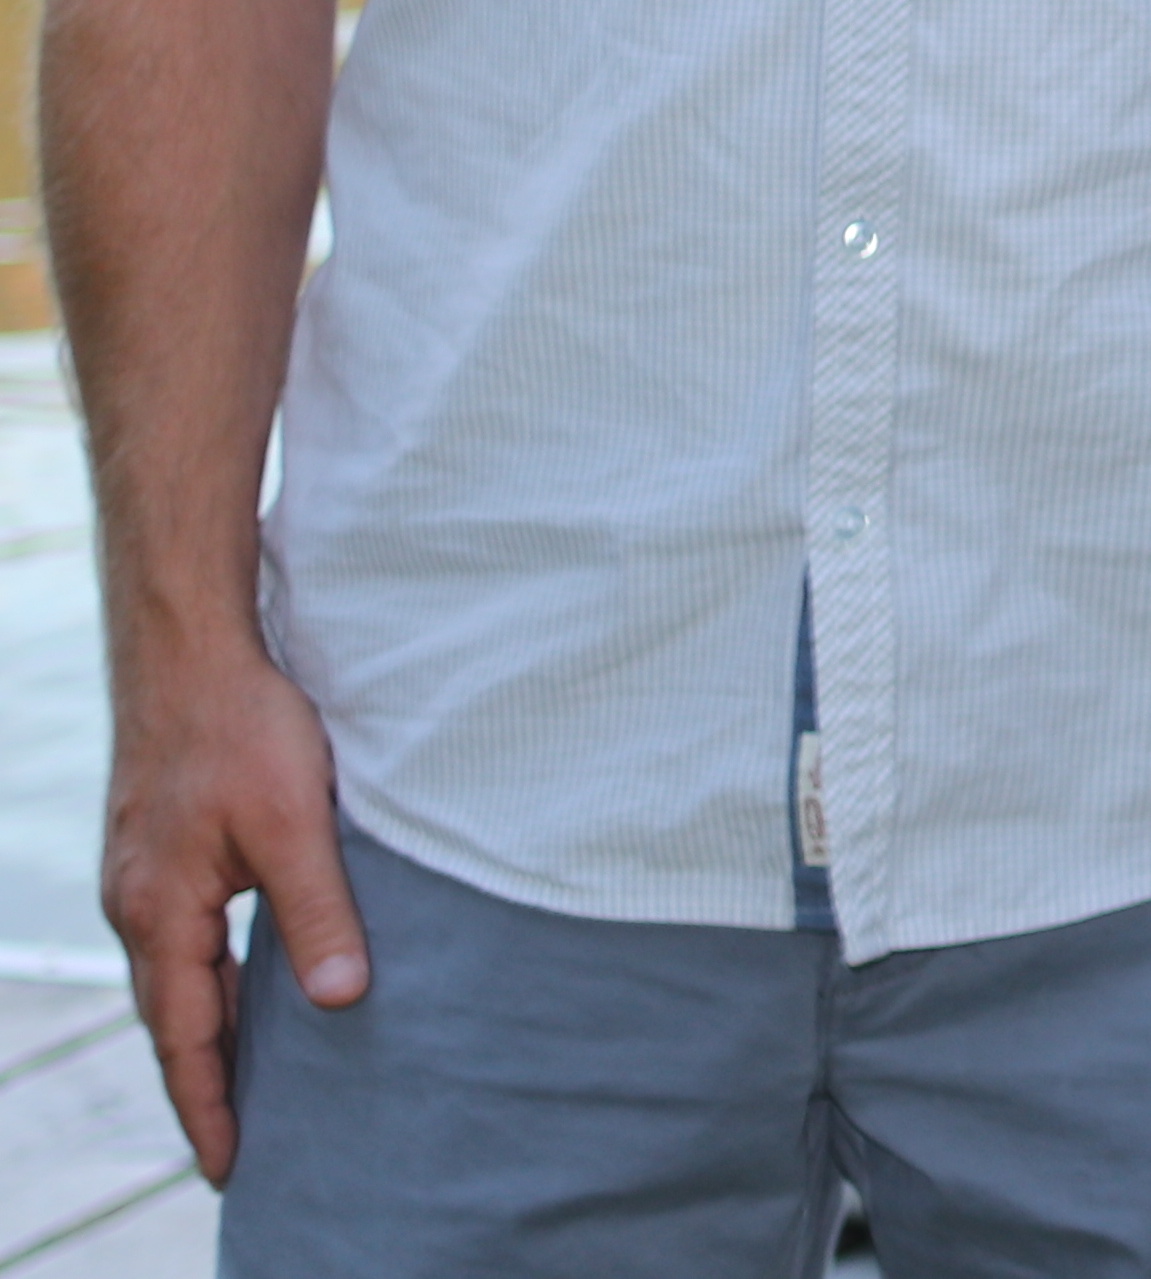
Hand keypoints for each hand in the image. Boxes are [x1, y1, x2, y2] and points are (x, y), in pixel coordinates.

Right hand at [100, 637, 365, 1183]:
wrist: (190, 653)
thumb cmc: (240, 729)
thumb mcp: (292, 824)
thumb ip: (316, 913)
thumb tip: (340, 1000)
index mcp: (162, 914)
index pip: (185, 1038)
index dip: (208, 1105)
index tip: (228, 1167)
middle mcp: (140, 907)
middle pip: (172, 1020)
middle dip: (204, 1086)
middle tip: (240, 1150)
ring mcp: (145, 880)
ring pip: (178, 980)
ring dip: (206, 1033)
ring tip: (246, 1089)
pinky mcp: (163, 852)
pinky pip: (184, 941)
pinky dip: (209, 982)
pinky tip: (242, 990)